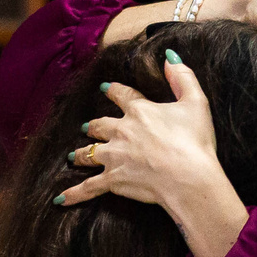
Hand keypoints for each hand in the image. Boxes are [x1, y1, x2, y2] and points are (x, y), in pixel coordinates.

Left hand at [59, 55, 220, 208]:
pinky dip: (74, 194)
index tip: (106, 88)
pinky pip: (89, 187)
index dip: (114, 91)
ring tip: (74, 157)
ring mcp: (114, 157)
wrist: (188, 177)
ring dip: (81, 154)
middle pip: (100, 126)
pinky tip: (60, 200)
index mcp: (140, 112)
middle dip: (93, 127)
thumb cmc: (195, 141)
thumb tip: (170, 56)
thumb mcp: (196, 102)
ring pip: (90, 153)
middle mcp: (121, 131)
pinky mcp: (113, 180)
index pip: (122, 96)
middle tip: (87, 127)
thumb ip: (183, 77)